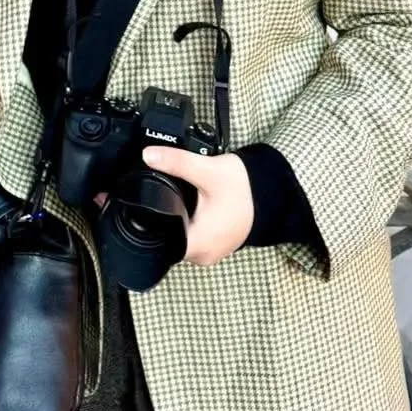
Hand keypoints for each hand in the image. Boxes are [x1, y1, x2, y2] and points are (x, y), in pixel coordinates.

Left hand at [139, 147, 253, 268]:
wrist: (272, 195)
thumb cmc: (245, 189)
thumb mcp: (207, 171)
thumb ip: (176, 162)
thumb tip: (148, 156)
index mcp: (199, 244)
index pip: (158, 243)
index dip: (144, 223)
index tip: (139, 204)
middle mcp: (203, 255)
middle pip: (165, 241)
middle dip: (157, 218)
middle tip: (157, 195)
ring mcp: (209, 252)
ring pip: (177, 239)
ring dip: (172, 221)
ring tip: (173, 199)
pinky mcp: (213, 245)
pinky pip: (190, 237)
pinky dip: (185, 223)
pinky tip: (188, 207)